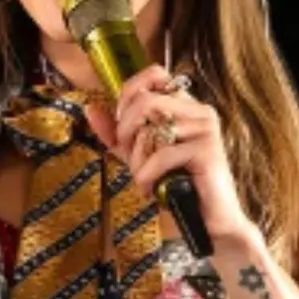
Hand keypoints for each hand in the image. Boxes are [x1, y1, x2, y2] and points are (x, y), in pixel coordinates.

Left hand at [85, 64, 259, 245]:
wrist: (207, 224)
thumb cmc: (176, 187)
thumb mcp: (139, 156)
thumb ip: (116, 133)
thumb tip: (90, 109)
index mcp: (186, 106)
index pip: (155, 74)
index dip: (130, 93)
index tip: (122, 122)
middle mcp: (200, 111)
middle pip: (145, 101)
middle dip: (126, 133)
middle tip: (129, 159)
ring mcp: (206, 129)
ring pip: (151, 130)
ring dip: (138, 162)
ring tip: (145, 179)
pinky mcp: (208, 150)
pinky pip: (161, 155)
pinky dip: (148, 176)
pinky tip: (155, 191)